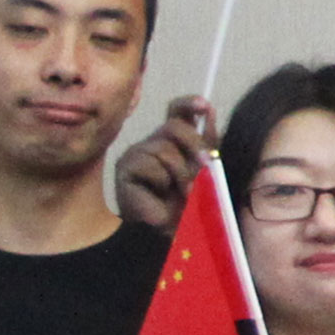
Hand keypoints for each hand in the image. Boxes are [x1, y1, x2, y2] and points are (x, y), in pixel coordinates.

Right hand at [113, 98, 216, 229]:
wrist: (171, 231)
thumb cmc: (188, 202)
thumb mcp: (204, 169)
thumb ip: (206, 142)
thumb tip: (209, 112)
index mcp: (173, 141)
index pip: (177, 111)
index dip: (189, 104)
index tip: (204, 106)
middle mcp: (153, 142)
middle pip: (174, 126)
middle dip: (194, 146)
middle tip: (204, 168)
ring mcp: (137, 153)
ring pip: (164, 148)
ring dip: (180, 173)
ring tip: (180, 191)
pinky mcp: (125, 167)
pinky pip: (151, 164)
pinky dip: (161, 182)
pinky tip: (157, 194)